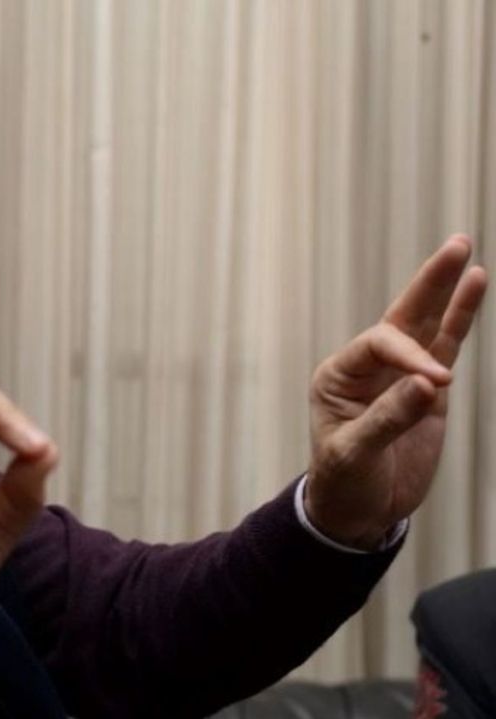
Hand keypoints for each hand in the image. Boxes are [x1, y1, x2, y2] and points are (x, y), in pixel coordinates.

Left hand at [306, 235, 487, 549]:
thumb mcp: (354, 454)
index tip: (437, 386)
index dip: (410, 357)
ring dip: (446, 291)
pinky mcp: (426, 392)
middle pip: (401, 316)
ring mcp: (398, 376)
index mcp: (338, 376)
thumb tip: (428, 383)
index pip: (379, 345)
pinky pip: (445, 348)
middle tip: (457, 245)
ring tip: (464, 250)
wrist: (356, 512)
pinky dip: (459, 319)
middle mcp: (366, 368)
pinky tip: (474, 287)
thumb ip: (387, 419)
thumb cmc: (344, 483)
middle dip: (428, 283)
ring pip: (425, 325)